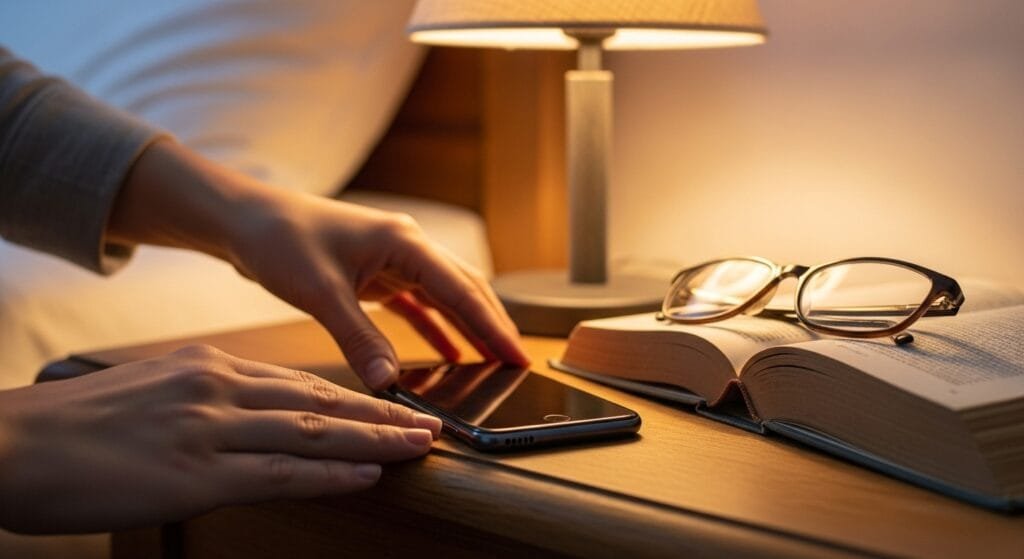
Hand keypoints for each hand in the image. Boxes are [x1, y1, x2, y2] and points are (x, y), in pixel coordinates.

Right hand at [0, 345, 441, 533]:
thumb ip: (205, 400)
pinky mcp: (195, 473)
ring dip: (375, 440)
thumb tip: (250, 417)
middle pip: (321, 402)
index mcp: (208, 368)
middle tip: (430, 424)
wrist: (8, 442)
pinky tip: (366, 474)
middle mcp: (218, 389)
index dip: (354, 399)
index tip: (392, 407)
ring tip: (419, 447)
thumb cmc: (73, 426)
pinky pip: (280, 472)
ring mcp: (210, 429)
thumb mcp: (152, 393)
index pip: (300, 383)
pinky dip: (331, 474)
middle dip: (382, 414)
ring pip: (314, 432)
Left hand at [108, 140, 529, 389]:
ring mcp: (393, 259)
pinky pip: (417, 304)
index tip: (517, 355)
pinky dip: (434, 328)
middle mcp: (407, 247)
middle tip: (516, 364)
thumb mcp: (320, 291)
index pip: (462, 289)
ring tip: (491, 363)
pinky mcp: (375, 273)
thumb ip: (357, 337)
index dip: (492, 326)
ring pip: (444, 297)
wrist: (244, 219)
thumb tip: (387, 381)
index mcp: (404, 242)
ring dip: (467, 328)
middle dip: (491, 327)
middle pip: (464, 290)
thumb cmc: (279, 238)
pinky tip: (447, 355)